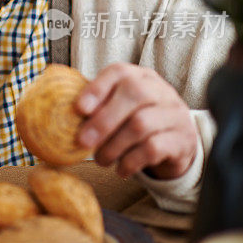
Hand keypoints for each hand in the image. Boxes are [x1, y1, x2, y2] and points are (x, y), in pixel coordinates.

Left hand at [75, 63, 196, 179]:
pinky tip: (121, 169)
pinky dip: (131, 161)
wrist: (177, 142)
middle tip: (82, 142)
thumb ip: (96, 106)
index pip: (119, 72)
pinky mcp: (182, 139)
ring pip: (141, 124)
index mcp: (139, 76)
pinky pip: (153, 148)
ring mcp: (174, 114)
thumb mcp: (119, 107)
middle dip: (103, 121)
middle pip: (133, 96)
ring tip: (101, 159)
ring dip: (114, 146)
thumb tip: (61, 115)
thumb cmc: (135, 120)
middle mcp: (160, 90)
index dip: (97, 88)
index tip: (79, 109)